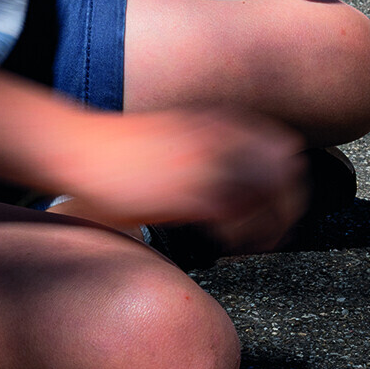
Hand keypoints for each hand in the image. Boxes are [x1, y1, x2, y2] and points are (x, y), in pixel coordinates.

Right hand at [57, 108, 306, 253]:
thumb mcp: (178, 136)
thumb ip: (211, 150)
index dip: (292, 179)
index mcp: (219, 122)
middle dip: (289, 205)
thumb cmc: (121, 150)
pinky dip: (241, 236)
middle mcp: (220, 137)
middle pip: (285, 172)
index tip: (287, 202)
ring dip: (269, 225)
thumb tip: (241, 184)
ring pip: (267, 195)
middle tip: (280, 231)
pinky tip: (230, 246)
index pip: (283, 147)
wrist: (77, 148)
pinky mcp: (189, 191)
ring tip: (258, 245)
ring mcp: (206, 162)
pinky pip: (237, 216)